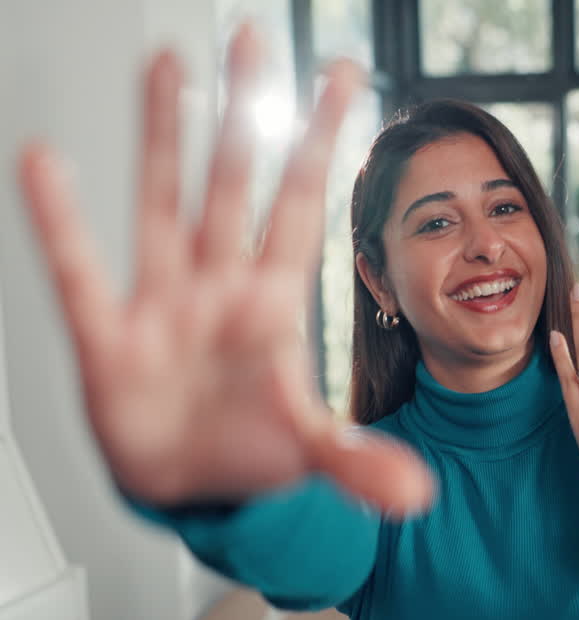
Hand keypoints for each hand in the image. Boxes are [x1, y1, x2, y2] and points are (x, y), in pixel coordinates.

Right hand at [16, 25, 431, 512]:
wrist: (191, 490)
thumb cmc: (252, 453)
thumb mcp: (310, 453)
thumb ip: (356, 464)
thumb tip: (414, 497)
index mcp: (275, 302)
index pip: (304, 204)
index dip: (321, 142)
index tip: (345, 76)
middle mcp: (220, 287)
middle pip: (234, 183)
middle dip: (245, 115)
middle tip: (254, 40)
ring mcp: (164, 305)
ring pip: (164, 203)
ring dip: (165, 137)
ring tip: (166, 66)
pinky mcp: (110, 339)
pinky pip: (81, 272)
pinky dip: (63, 223)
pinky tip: (45, 164)